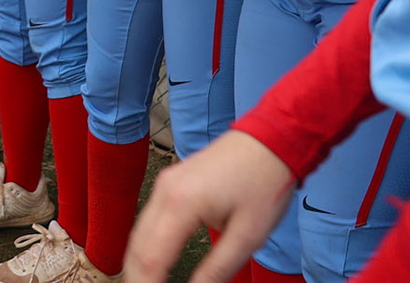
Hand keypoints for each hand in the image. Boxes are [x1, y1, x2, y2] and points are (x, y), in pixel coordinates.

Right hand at [123, 129, 295, 282]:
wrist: (272, 140)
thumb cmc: (265, 182)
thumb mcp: (247, 236)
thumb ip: (216, 270)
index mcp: (181, 204)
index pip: (150, 258)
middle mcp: (165, 191)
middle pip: (137, 247)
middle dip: (138, 278)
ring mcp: (165, 183)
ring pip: (138, 234)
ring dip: (138, 263)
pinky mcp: (171, 182)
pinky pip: (148, 220)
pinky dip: (145, 245)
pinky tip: (151, 261)